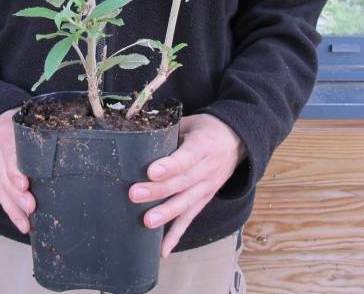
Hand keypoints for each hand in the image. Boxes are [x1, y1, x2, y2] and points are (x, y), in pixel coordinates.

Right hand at [0, 106, 35, 233]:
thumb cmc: (15, 120)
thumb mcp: (24, 116)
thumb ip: (40, 125)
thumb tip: (73, 129)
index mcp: (5, 132)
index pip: (10, 152)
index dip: (15, 169)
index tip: (24, 183)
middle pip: (5, 177)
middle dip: (18, 195)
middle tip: (31, 206)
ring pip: (2, 190)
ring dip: (15, 208)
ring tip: (28, 223)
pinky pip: (1, 197)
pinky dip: (11, 212)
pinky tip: (23, 224)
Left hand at [128, 113, 245, 257]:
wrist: (237, 141)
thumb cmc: (207, 129)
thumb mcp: (191, 122)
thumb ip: (170, 129)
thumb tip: (140, 133)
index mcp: (203, 146)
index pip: (186, 158)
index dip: (169, 165)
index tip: (151, 171)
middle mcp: (207, 169)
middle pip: (182, 182)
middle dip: (158, 191)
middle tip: (135, 194)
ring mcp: (207, 187)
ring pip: (186, 202)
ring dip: (166, 214)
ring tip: (147, 222)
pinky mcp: (205, 199)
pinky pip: (191, 218)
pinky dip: (177, 234)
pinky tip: (163, 249)